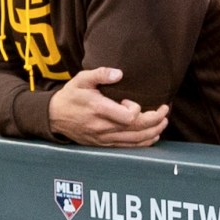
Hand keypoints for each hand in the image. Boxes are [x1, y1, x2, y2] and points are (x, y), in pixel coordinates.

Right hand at [47, 66, 168, 146]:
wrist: (54, 117)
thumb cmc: (71, 96)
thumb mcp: (81, 79)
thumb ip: (100, 74)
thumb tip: (119, 73)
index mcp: (98, 109)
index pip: (127, 117)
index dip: (136, 109)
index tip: (133, 100)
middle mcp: (102, 127)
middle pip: (136, 129)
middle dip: (155, 120)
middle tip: (165, 110)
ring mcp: (104, 138)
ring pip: (134, 140)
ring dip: (153, 132)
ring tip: (164, 122)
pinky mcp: (104, 144)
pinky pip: (128, 147)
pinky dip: (143, 143)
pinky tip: (152, 136)